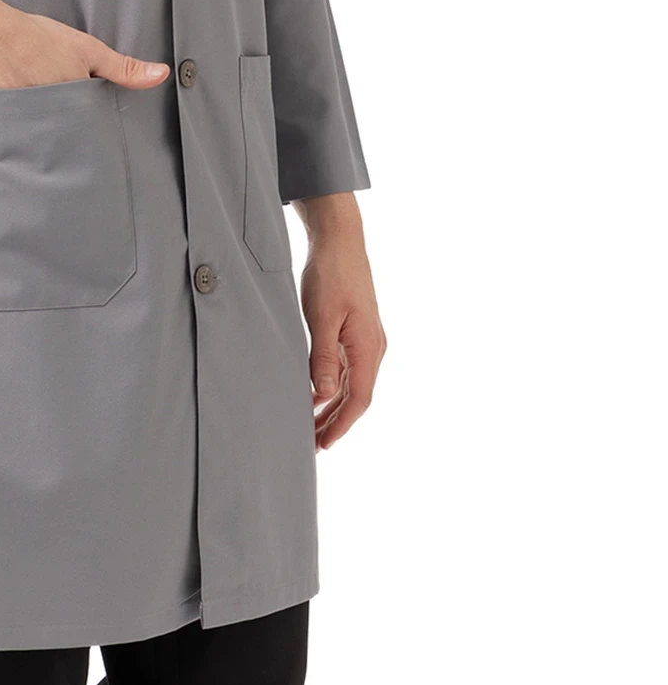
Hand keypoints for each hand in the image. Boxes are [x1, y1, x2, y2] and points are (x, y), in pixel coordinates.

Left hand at [293, 194, 386, 450]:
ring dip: (333, 405)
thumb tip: (328, 395)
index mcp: (369, 347)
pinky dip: (332, 384)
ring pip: (351, 383)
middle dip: (336, 421)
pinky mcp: (354, 329)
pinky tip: (315, 393)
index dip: (342, 424)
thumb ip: (325, 357)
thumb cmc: (330, 274)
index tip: (324, 444)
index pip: (359, 399)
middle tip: (312, 445)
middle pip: (357, 395)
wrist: (338, 239)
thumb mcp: (322, 316)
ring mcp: (365, 338)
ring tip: (311, 426)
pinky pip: (347, 367)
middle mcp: (372, 347)